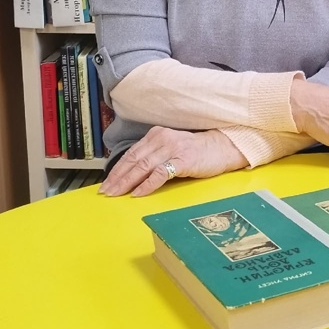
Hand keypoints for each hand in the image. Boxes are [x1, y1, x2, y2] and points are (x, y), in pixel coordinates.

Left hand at [98, 127, 248, 196]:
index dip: (116, 170)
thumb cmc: (196, 152)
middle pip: (133, 160)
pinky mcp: (183, 160)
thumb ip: (153, 157)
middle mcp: (162, 139)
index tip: (106, 183)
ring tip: (117, 193)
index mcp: (156, 135)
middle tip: (106, 192)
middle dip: (117, 178)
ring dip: (127, 182)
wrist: (222, 148)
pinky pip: (160, 173)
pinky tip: (138, 193)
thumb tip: (132, 176)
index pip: (131, 154)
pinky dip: (147, 184)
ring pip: (143, 166)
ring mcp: (173, 149)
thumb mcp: (170, 149)